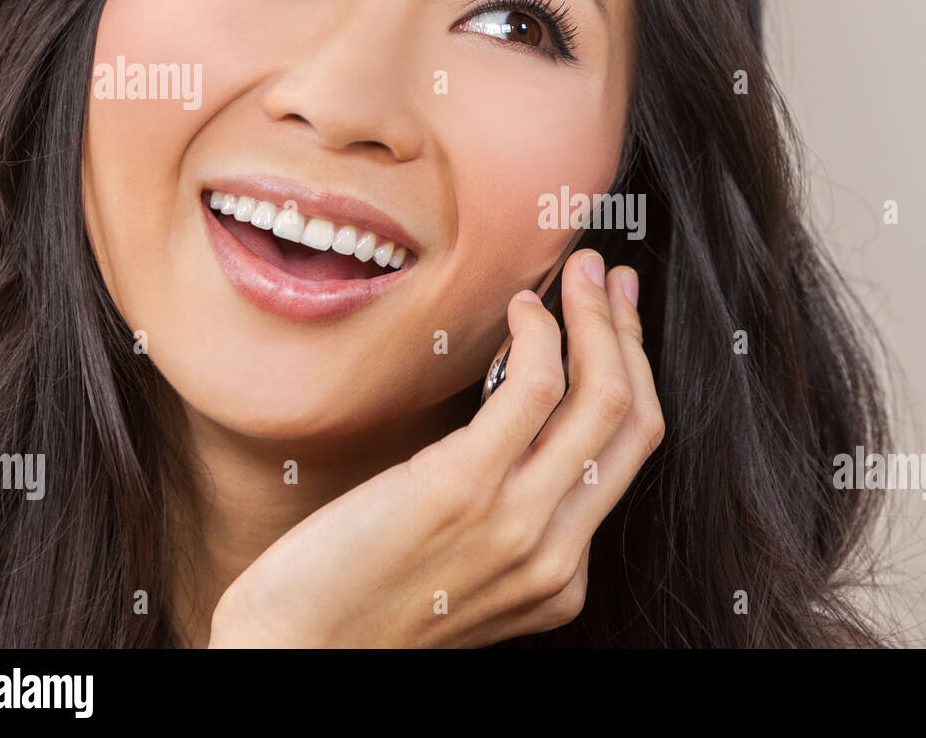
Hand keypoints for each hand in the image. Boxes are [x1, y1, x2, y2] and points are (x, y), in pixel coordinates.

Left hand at [208, 249, 663, 646]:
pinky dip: (543, 334)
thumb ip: (506, 514)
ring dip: (598, 319)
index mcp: (559, 575)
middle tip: (612, 278)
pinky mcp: (463, 489)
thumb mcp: (461, 566)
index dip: (632, 374)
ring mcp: (515, 525)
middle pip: (632, 422)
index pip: (625, 457)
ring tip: (580, 272)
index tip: (617, 323)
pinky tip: (523, 308)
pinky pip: (535, 390)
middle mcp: (553, 554)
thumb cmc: (357, 598)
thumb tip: (518, 417)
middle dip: (630, 336)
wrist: (293, 654)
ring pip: (602, 399)